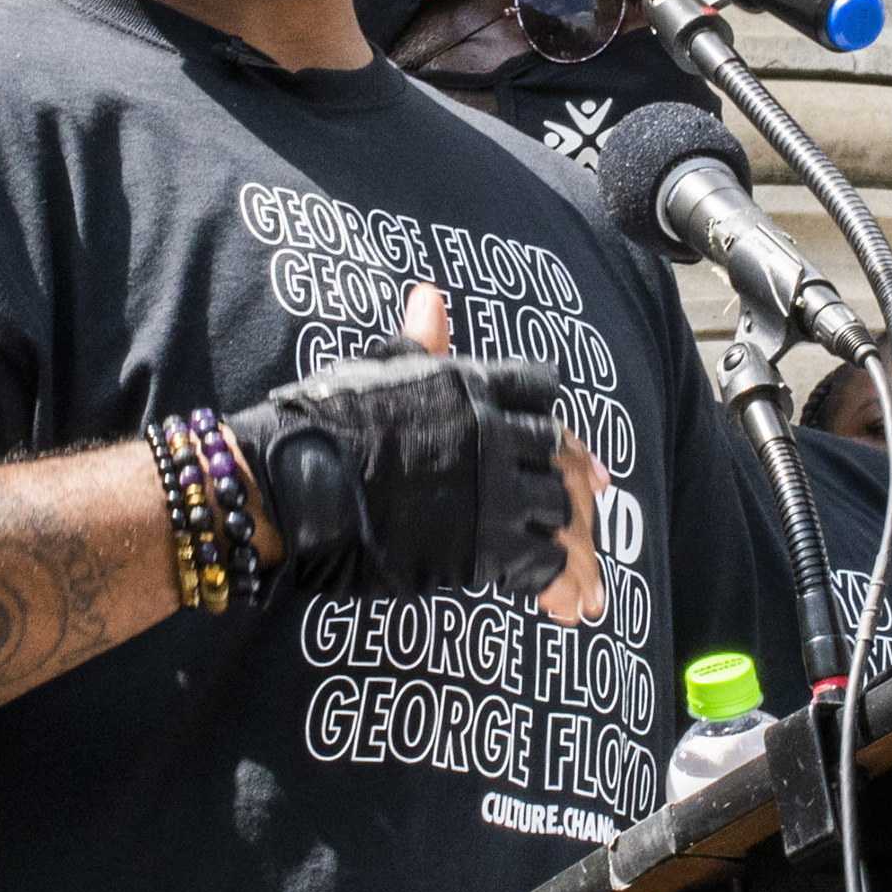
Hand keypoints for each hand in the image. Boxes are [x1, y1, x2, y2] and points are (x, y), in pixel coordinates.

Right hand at [225, 283, 589, 610]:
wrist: (300, 482)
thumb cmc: (328, 419)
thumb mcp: (377, 367)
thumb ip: (418, 343)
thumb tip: (429, 296)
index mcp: (473, 385)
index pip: (539, 389)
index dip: (549, 416)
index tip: (565, 440)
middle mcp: (494, 433)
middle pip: (556, 454)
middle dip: (569, 479)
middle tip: (591, 504)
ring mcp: (493, 490)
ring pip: (556, 510)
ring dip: (565, 536)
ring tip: (577, 566)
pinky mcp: (483, 543)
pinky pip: (539, 561)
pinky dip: (552, 579)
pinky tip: (554, 594)